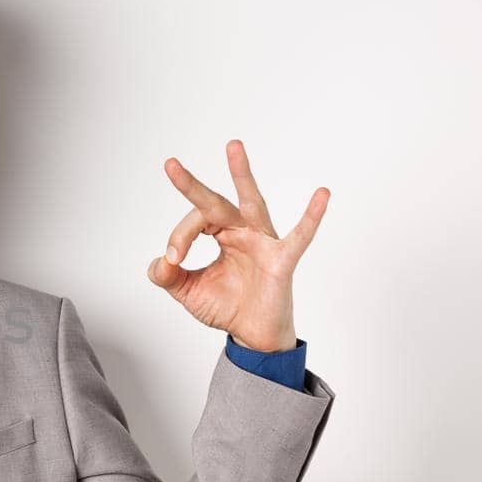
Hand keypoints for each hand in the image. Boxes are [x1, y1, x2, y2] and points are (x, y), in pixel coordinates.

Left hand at [146, 139, 328, 352]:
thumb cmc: (227, 307)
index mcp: (221, 234)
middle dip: (192, 186)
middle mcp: (241, 231)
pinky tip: (322, 195)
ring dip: (241, 175)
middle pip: (214, 203)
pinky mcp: (282, 260)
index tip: (172, 259)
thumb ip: (169, 276)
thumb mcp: (189, 291)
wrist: (252, 335)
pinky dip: (311, 217)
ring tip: (232, 147)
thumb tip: (159, 262)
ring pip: (251, 203)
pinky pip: (299, 237)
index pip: (194, 223)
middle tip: (169, 165)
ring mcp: (263, 242)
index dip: (178, 238)